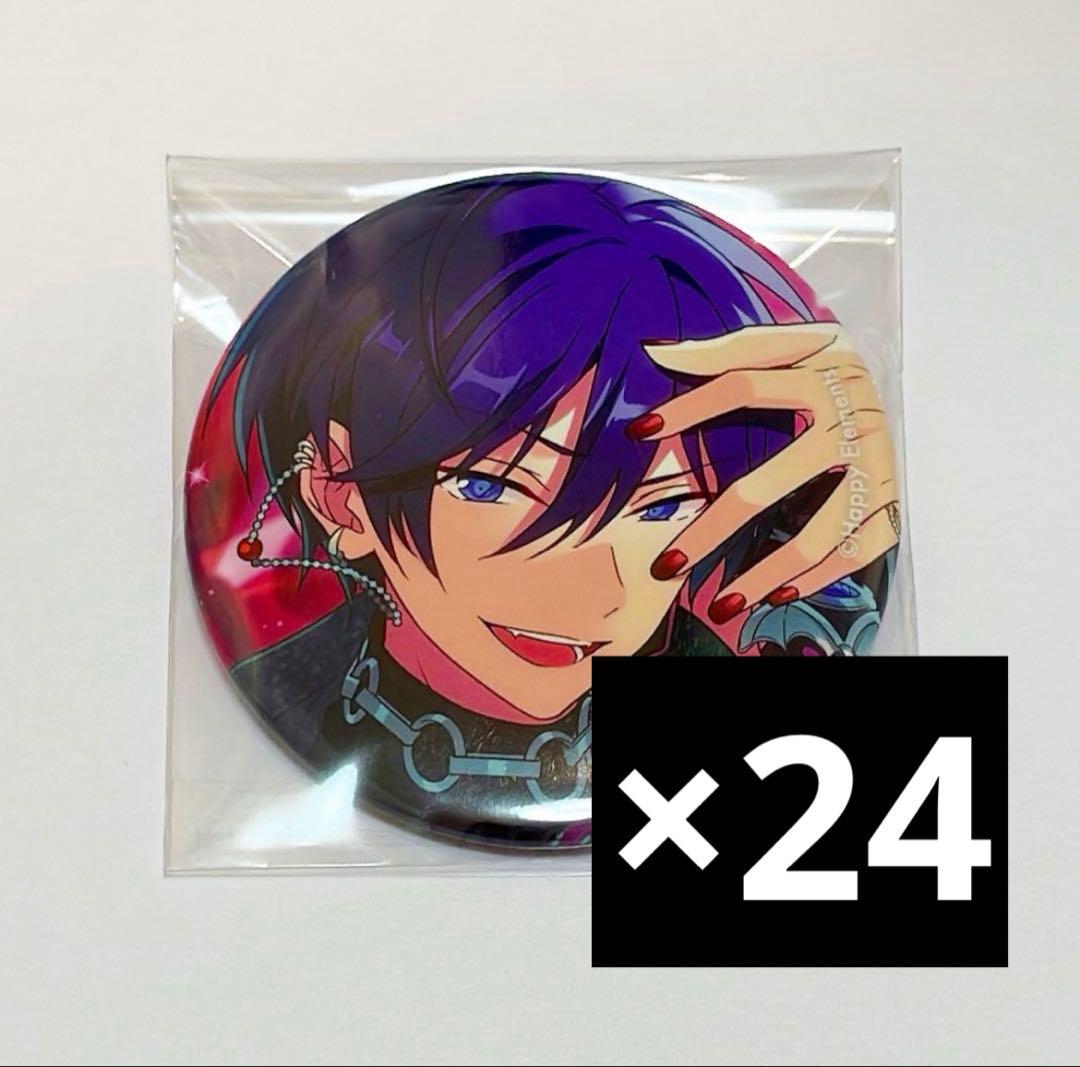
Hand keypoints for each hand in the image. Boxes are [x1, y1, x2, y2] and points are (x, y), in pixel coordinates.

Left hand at [631, 323, 899, 625]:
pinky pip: (860, 550)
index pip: (743, 386)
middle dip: (711, 530)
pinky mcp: (891, 500)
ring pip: (817, 534)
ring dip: (765, 574)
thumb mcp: (785, 343)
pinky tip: (779, 594)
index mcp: (821, 374)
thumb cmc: (823, 365)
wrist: (895, 381)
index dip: (689, 407)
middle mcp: (850, 423)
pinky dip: (822, 576)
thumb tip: (654, 352)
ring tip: (720, 604)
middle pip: (768, 485)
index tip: (638, 431)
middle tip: (666, 566)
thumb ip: (725, 350)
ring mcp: (874, 467)